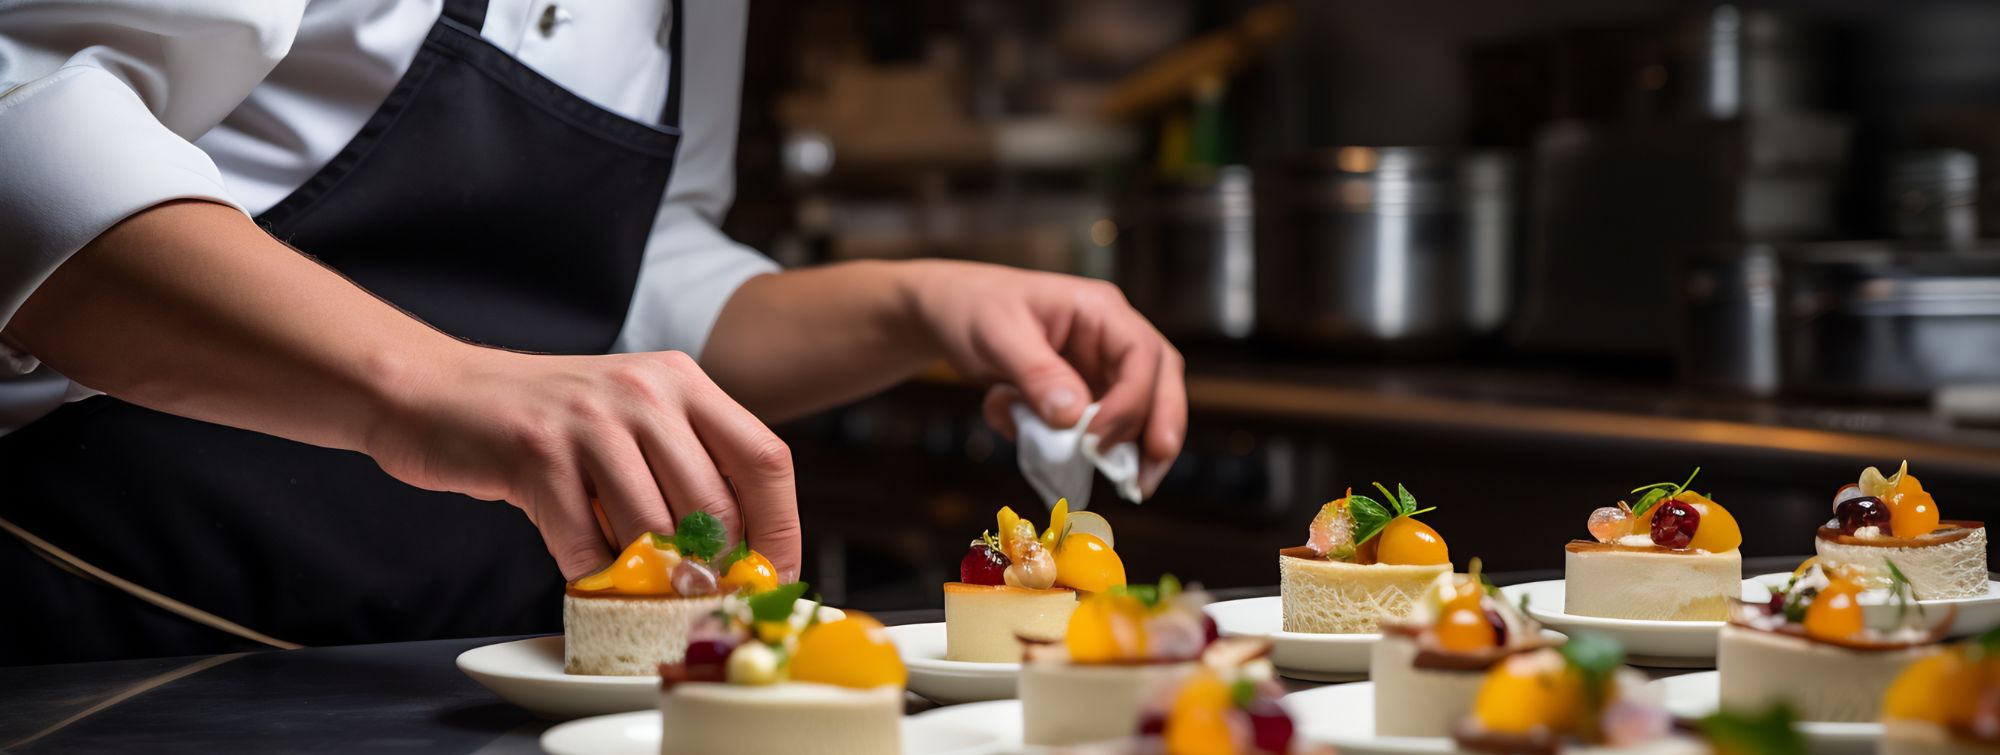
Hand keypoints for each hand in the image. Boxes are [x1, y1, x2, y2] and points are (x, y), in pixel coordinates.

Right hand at [364, 346, 799, 579]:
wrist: (438, 391)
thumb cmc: (548, 422)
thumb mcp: (631, 417)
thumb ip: (685, 465)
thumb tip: (741, 555)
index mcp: (682, 381)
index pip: (764, 459)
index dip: (780, 529)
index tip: (774, 577)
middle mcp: (644, 391)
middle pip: (713, 505)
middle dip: (714, 569)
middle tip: (702, 601)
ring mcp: (589, 419)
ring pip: (652, 530)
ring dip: (649, 578)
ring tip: (640, 590)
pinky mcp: (535, 452)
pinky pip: (583, 543)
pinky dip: (590, 575)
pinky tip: (585, 573)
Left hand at [904, 260, 1186, 497]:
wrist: (953, 312)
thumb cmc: (975, 310)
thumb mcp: (998, 336)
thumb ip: (1036, 375)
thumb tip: (1073, 418)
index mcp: (1098, 309)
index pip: (1141, 353)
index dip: (1131, 399)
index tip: (1095, 437)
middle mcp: (1112, 337)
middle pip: (1162, 379)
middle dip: (1163, 428)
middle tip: (1145, 478)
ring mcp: (1104, 366)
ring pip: (1147, 405)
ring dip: (1144, 447)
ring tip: (1137, 488)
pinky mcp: (1089, 392)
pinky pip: (1108, 424)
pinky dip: (1103, 450)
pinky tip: (1084, 471)